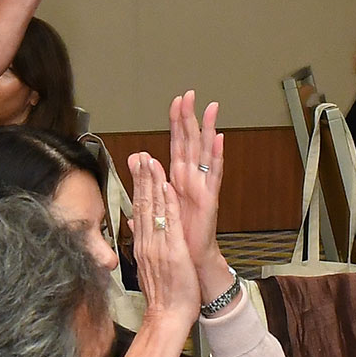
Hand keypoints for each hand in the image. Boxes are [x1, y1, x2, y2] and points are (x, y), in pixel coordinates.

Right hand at [130, 151, 200, 333]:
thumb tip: (135, 230)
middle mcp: (147, 243)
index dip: (138, 187)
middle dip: (142, 178)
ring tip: (151, 160)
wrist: (167, 318)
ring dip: (153, 183)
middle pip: (142, 205)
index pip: (138, 211)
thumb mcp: (148, 269)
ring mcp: (158, 246)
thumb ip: (143, 247)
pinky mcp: (172, 252)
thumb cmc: (162, 297)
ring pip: (154, 209)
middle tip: (140, 154)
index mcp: (142, 246)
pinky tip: (167, 186)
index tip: (137, 167)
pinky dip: (168, 203)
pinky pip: (169, 223)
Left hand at [167, 91, 228, 290]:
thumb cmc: (177, 236)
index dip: (176, 122)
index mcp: (178, 179)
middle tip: (191, 94)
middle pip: (190, 142)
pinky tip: (219, 140)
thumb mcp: (155, 208)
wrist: (189, 262)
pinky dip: (216, 157)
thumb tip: (136, 165)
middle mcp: (191, 180)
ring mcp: (202, 188)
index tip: (176, 100)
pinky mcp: (209, 200)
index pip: (177, 144)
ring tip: (212, 108)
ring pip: (204, 153)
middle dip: (190, 117)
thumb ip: (148, 185)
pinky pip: (213, 176)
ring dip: (208, 129)